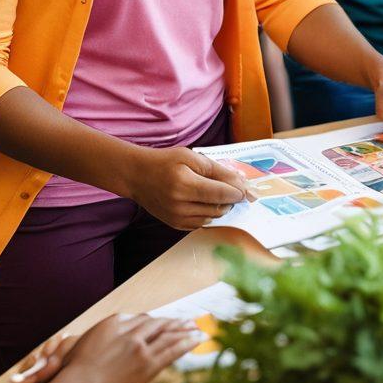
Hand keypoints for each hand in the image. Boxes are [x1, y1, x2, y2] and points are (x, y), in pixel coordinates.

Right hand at [11, 313, 199, 382]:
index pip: (141, 319)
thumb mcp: (86, 341)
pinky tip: (196, 339)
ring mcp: (141, 346)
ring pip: (168, 334)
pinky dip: (186, 343)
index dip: (155, 322)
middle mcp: (131, 329)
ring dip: (185, 330)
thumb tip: (106, 333)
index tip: (165, 323)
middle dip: (175, 322)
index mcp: (116, 321)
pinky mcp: (147, 363)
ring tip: (197, 328)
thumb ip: (101, 335)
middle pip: (158, 324)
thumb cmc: (77, 367)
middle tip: (189, 320)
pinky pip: (172, 350)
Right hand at [123, 145, 250, 229]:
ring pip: (212, 218)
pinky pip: (201, 223)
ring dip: (220, 207)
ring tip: (216, 193)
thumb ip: (216, 169)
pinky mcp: (175, 225)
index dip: (237, 192)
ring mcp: (176, 217)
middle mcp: (180, 204)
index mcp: (184, 183)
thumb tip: (239, 182)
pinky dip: (208, 214)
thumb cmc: (164, 162)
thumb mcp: (190, 157)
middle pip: (218, 208)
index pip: (220, 194)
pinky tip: (204, 202)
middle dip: (230, 200)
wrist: (137, 176)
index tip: (246, 189)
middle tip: (232, 189)